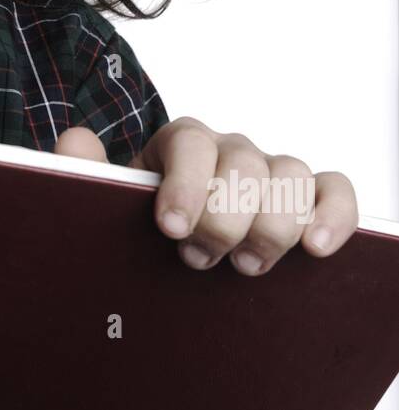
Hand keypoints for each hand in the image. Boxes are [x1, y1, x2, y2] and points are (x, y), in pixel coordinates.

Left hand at [53, 119, 357, 273]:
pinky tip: (316, 249)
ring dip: (271, 225)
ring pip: (290, 176)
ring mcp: (270, 171)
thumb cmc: (141, 224)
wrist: (171, 247)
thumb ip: (86, 174)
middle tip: (198, 259)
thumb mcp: (106, 204)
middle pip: (243, 165)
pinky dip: (332, 215)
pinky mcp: (306, 197)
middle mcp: (229, 149)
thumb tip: (75, 142)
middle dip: (224, 219)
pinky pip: (333, 190)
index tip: (171, 228)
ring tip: (245, 267)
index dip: (185, 184)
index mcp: (179, 143)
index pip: (190, 143)